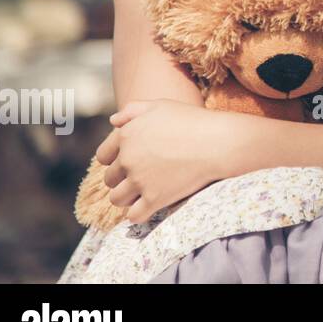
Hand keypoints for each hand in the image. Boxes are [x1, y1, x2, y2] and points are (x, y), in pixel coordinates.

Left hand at [96, 99, 230, 224]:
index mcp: (126, 136)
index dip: (114, 159)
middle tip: (142, 176)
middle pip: (110, 179)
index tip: (129, 161)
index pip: (103, 156)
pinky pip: (134, 216)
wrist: (219, 143)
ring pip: (117, 199)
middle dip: (123, 179)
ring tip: (143, 193)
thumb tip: (113, 121)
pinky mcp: (154, 199)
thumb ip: (133, 110)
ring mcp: (140, 181)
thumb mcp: (161, 106)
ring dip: (127, 198)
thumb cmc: (192, 121)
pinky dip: (139, 213)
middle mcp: (128, 160)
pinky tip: (150, 206)